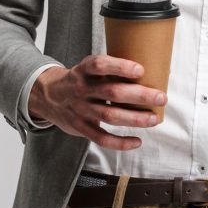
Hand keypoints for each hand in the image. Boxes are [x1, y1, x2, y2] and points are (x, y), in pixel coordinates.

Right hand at [28, 55, 166, 150]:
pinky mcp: (80, 127)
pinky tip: (137, 141)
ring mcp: (80, 109)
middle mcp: (81, 89)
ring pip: (110, 115)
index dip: (119, 67)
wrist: (46, 96)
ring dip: (135, 118)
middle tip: (161, 96)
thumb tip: (148, 72)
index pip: (99, 65)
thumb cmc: (78, 80)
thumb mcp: (86, 69)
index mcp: (82, 70)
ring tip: (154, 119)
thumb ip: (108, 71)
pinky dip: (120, 142)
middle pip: (111, 92)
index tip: (140, 69)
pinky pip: (101, 138)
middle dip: (139, 95)